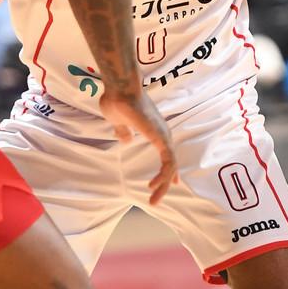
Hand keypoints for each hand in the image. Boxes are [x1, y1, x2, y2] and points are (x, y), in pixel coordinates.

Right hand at [100, 90, 177, 205]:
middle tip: (155, 198)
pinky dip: (162, 175)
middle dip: (164, 182)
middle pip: (170, 163)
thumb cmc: (117, 100)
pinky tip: (153, 185)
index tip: (169, 182)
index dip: (166, 169)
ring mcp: (163, 136)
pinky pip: (168, 162)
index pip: (166, 153)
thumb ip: (123, 131)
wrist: (119, 89)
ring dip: (162, 184)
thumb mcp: (118, 121)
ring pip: (170, 166)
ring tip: (153, 199)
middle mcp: (162, 134)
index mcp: (154, 130)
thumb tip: (125, 140)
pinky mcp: (161, 138)